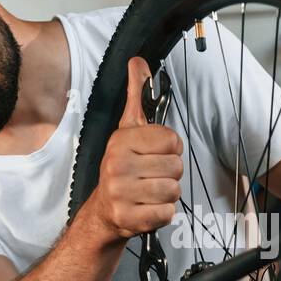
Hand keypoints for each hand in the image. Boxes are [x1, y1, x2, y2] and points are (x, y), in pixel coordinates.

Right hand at [87, 57, 183, 242]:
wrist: (104, 210)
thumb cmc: (123, 168)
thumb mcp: (128, 130)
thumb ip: (137, 96)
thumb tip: (138, 62)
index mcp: (121, 140)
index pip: (172, 141)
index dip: (170, 149)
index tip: (154, 154)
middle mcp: (117, 165)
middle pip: (176, 167)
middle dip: (169, 174)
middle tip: (151, 176)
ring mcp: (120, 193)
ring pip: (173, 190)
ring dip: (167, 195)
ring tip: (149, 192)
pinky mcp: (127, 218)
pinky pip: (166, 213)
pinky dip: (161, 214)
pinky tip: (146, 208)